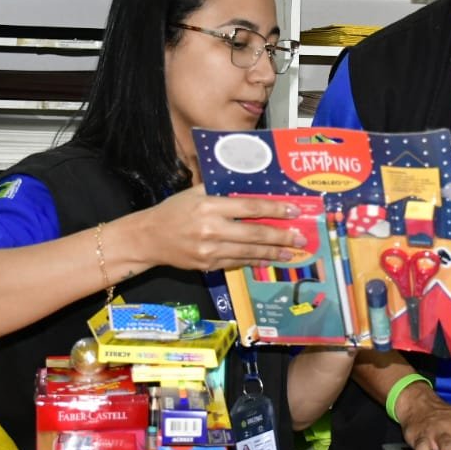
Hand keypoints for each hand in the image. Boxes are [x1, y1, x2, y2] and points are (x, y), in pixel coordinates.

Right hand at [132, 186, 306, 271]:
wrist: (149, 238)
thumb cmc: (174, 210)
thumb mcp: (194, 192)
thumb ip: (221, 188)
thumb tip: (250, 184)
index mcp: (209, 206)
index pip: (249, 207)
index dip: (274, 209)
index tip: (294, 211)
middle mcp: (211, 229)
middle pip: (254, 233)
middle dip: (281, 236)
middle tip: (301, 238)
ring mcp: (210, 250)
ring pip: (249, 252)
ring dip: (273, 253)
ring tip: (292, 252)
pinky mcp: (208, 265)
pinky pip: (237, 262)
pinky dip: (255, 261)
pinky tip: (268, 259)